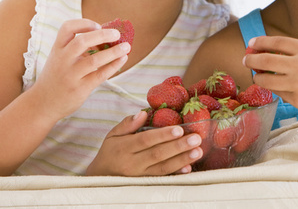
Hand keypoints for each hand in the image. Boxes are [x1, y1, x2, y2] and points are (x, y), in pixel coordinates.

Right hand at [31, 19, 129, 119]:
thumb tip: (106, 37)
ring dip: (113, 52)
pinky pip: (100, 75)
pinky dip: (113, 65)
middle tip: (117, 33)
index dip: (84, 23)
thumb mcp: (60, 58)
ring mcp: (71, 75)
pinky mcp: (80, 88)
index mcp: (57, 49)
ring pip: (94, 60)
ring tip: (126, 47)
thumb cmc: (57, 76)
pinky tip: (122, 59)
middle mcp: (62, 60)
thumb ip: (77, 48)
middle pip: (81, 41)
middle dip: (102, 35)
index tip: (98, 25)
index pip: (67, 28)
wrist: (43, 103)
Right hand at [85, 112, 203, 175]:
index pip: (145, 140)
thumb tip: (143, 113)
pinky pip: (162, 179)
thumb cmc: (110, 151)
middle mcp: (132, 163)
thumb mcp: (113, 135)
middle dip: (178, 146)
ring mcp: (139, 176)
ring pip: (162, 168)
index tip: (179, 129)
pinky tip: (188, 168)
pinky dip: (176, 174)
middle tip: (195, 139)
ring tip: (197, 152)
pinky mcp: (145, 184)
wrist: (100, 176)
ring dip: (182, 160)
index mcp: (124, 147)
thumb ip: (128, 124)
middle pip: (157, 154)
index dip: (162, 135)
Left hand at [243, 36, 297, 123]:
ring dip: (259, 77)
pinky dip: (275, 90)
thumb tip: (267, 52)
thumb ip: (296, 53)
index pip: (275, 42)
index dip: (259, 42)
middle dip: (251, 60)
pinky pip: (279, 93)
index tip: (251, 44)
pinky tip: (277, 88)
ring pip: (266, 80)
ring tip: (259, 76)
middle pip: (265, 60)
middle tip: (246, 60)